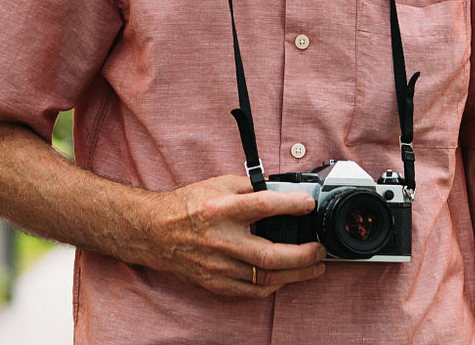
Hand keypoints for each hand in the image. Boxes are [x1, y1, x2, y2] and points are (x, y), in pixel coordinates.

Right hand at [145, 174, 326, 296]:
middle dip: (303, 255)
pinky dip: (272, 285)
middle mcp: (220, 240)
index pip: (263, 206)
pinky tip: (286, 277)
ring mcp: (217, 266)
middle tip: (320, 250)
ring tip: (314, 266)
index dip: (291, 205)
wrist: (155, 231)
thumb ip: (250, 187)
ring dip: (295, 274)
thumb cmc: (188, 205)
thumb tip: (282, 190)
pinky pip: (250, 291)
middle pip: (269, 256)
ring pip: (264, 278)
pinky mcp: (214, 282)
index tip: (309, 205)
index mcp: (221, 209)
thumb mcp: (219, 184)